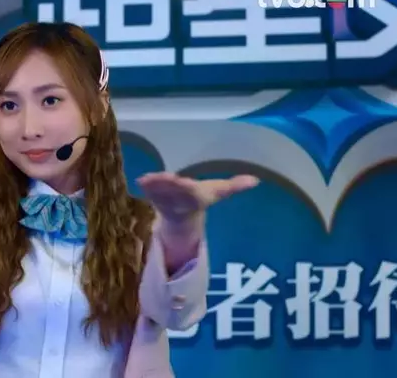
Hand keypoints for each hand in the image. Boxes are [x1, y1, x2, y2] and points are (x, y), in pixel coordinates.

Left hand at [137, 172, 258, 220]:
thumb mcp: (217, 191)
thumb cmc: (200, 198)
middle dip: (172, 186)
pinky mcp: (153, 195)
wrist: (181, 217)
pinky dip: (146, 185)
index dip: (189, 188)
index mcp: (196, 196)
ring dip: (156, 185)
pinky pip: (149, 190)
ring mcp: (165, 198)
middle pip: (176, 191)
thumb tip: (256, 180)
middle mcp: (180, 198)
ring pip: (161, 192)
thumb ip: (234, 186)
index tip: (185, 182)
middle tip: (169, 178)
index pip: (194, 192)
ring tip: (149, 179)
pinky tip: (141, 179)